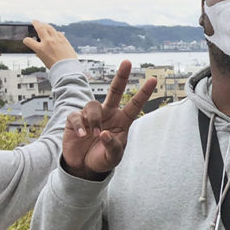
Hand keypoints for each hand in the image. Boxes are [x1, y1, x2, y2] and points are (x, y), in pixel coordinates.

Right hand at [22, 20, 77, 68]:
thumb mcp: (43, 60)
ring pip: (50, 28)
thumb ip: (40, 53)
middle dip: (36, 23)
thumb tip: (39, 50)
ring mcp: (57, 40)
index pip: (28, 41)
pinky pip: (59, 33)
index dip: (26, 40)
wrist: (68, 69)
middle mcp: (48, 42)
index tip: (27, 40)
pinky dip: (55, 32)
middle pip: (40, 28)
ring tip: (44, 24)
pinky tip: (55, 32)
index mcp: (40, 48)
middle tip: (35, 21)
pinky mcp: (65, 41)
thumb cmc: (56, 67)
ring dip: (46, 25)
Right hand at [62, 61, 156, 179]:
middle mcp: (108, 114)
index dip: (143, 93)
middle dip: (121, 76)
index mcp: (122, 121)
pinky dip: (80, 125)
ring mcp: (91, 115)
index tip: (154, 79)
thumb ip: (113, 146)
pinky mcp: (75, 119)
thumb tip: (105, 133)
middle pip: (115, 90)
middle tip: (127, 62)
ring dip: (94, 120)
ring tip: (93, 135)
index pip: (134, 105)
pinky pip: (76, 115)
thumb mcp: (113, 157)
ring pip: (93, 105)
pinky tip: (82, 135)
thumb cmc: (103, 159)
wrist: (83, 167)